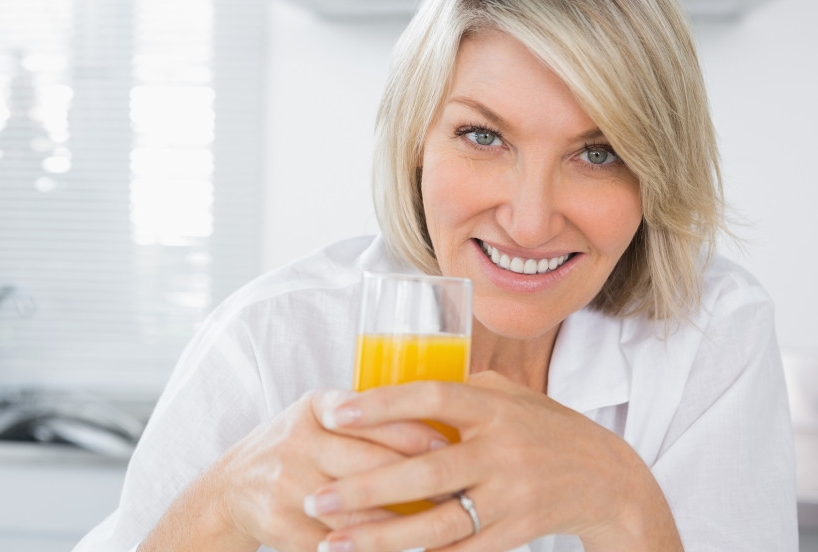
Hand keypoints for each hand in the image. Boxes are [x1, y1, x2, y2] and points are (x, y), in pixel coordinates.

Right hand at [140, 389, 451, 551]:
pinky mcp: (283, 526)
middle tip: (460, 486)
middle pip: (370, 462)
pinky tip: (402, 548)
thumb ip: (366, 414)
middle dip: (420, 478)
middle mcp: (299, 442)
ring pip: (359, 509)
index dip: (415, 431)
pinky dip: (372, 546)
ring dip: (403, 520)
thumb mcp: (320, 416)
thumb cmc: (295, 445)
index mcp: (314, 408)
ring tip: (441, 521)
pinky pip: (338, 540)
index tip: (451, 444)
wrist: (232, 488)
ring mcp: (289, 486)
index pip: (373, 416)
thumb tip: (439, 412)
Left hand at [307, 372, 681, 551]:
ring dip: (380, 538)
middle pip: (426, 473)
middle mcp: (501, 452)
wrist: (607, 479)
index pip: (433, 398)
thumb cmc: (544, 427)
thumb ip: (459, 390)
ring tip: (331, 544)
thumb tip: (395, 386)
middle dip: (365, 489)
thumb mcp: (508, 395)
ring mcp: (509, 498)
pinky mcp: (513, 534)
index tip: (335, 412)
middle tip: (315, 498)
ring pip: (438, 525)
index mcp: (494, 408)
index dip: (384, 404)